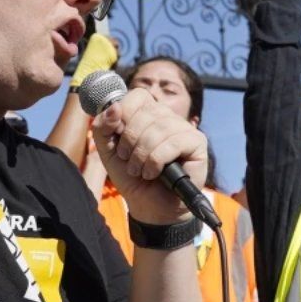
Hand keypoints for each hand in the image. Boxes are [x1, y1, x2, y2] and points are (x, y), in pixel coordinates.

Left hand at [92, 87, 208, 225]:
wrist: (148, 206)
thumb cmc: (132, 177)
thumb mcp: (108, 151)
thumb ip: (103, 127)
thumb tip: (114, 107)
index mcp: (147, 113)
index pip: (137, 95)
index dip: (124, 114)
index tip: (118, 138)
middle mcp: (167, 116)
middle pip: (146, 114)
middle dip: (130, 142)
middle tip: (129, 161)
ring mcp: (184, 128)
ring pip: (159, 129)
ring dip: (142, 155)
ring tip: (140, 171)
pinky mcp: (197, 142)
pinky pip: (174, 143)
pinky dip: (157, 161)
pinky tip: (154, 173)